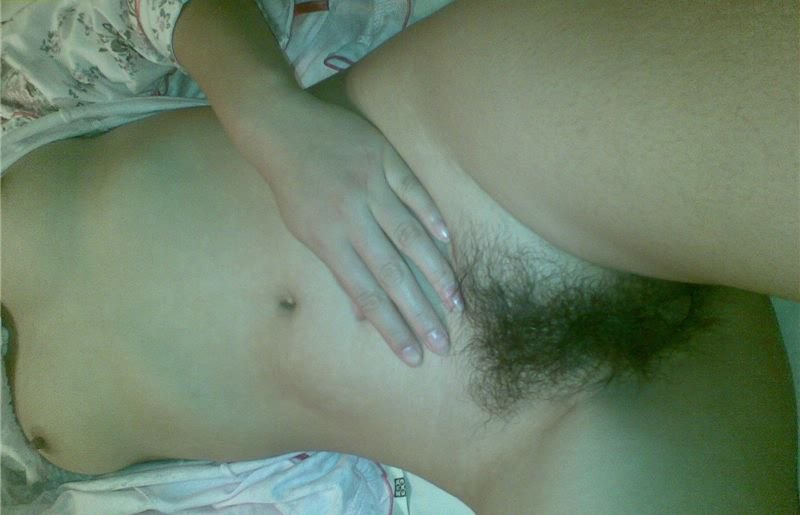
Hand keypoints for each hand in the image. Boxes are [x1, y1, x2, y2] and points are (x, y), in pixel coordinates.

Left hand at [227, 90, 462, 365]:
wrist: (281, 127)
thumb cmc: (292, 186)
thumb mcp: (304, 230)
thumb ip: (337, 268)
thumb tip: (362, 313)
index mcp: (326, 240)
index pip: (364, 294)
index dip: (390, 327)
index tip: (413, 355)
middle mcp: (350, 217)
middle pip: (391, 272)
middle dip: (419, 312)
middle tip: (444, 343)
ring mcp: (369, 186)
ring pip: (409, 235)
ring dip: (435, 271)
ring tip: (457, 302)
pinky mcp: (383, 158)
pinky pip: (413, 190)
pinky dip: (431, 215)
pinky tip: (449, 243)